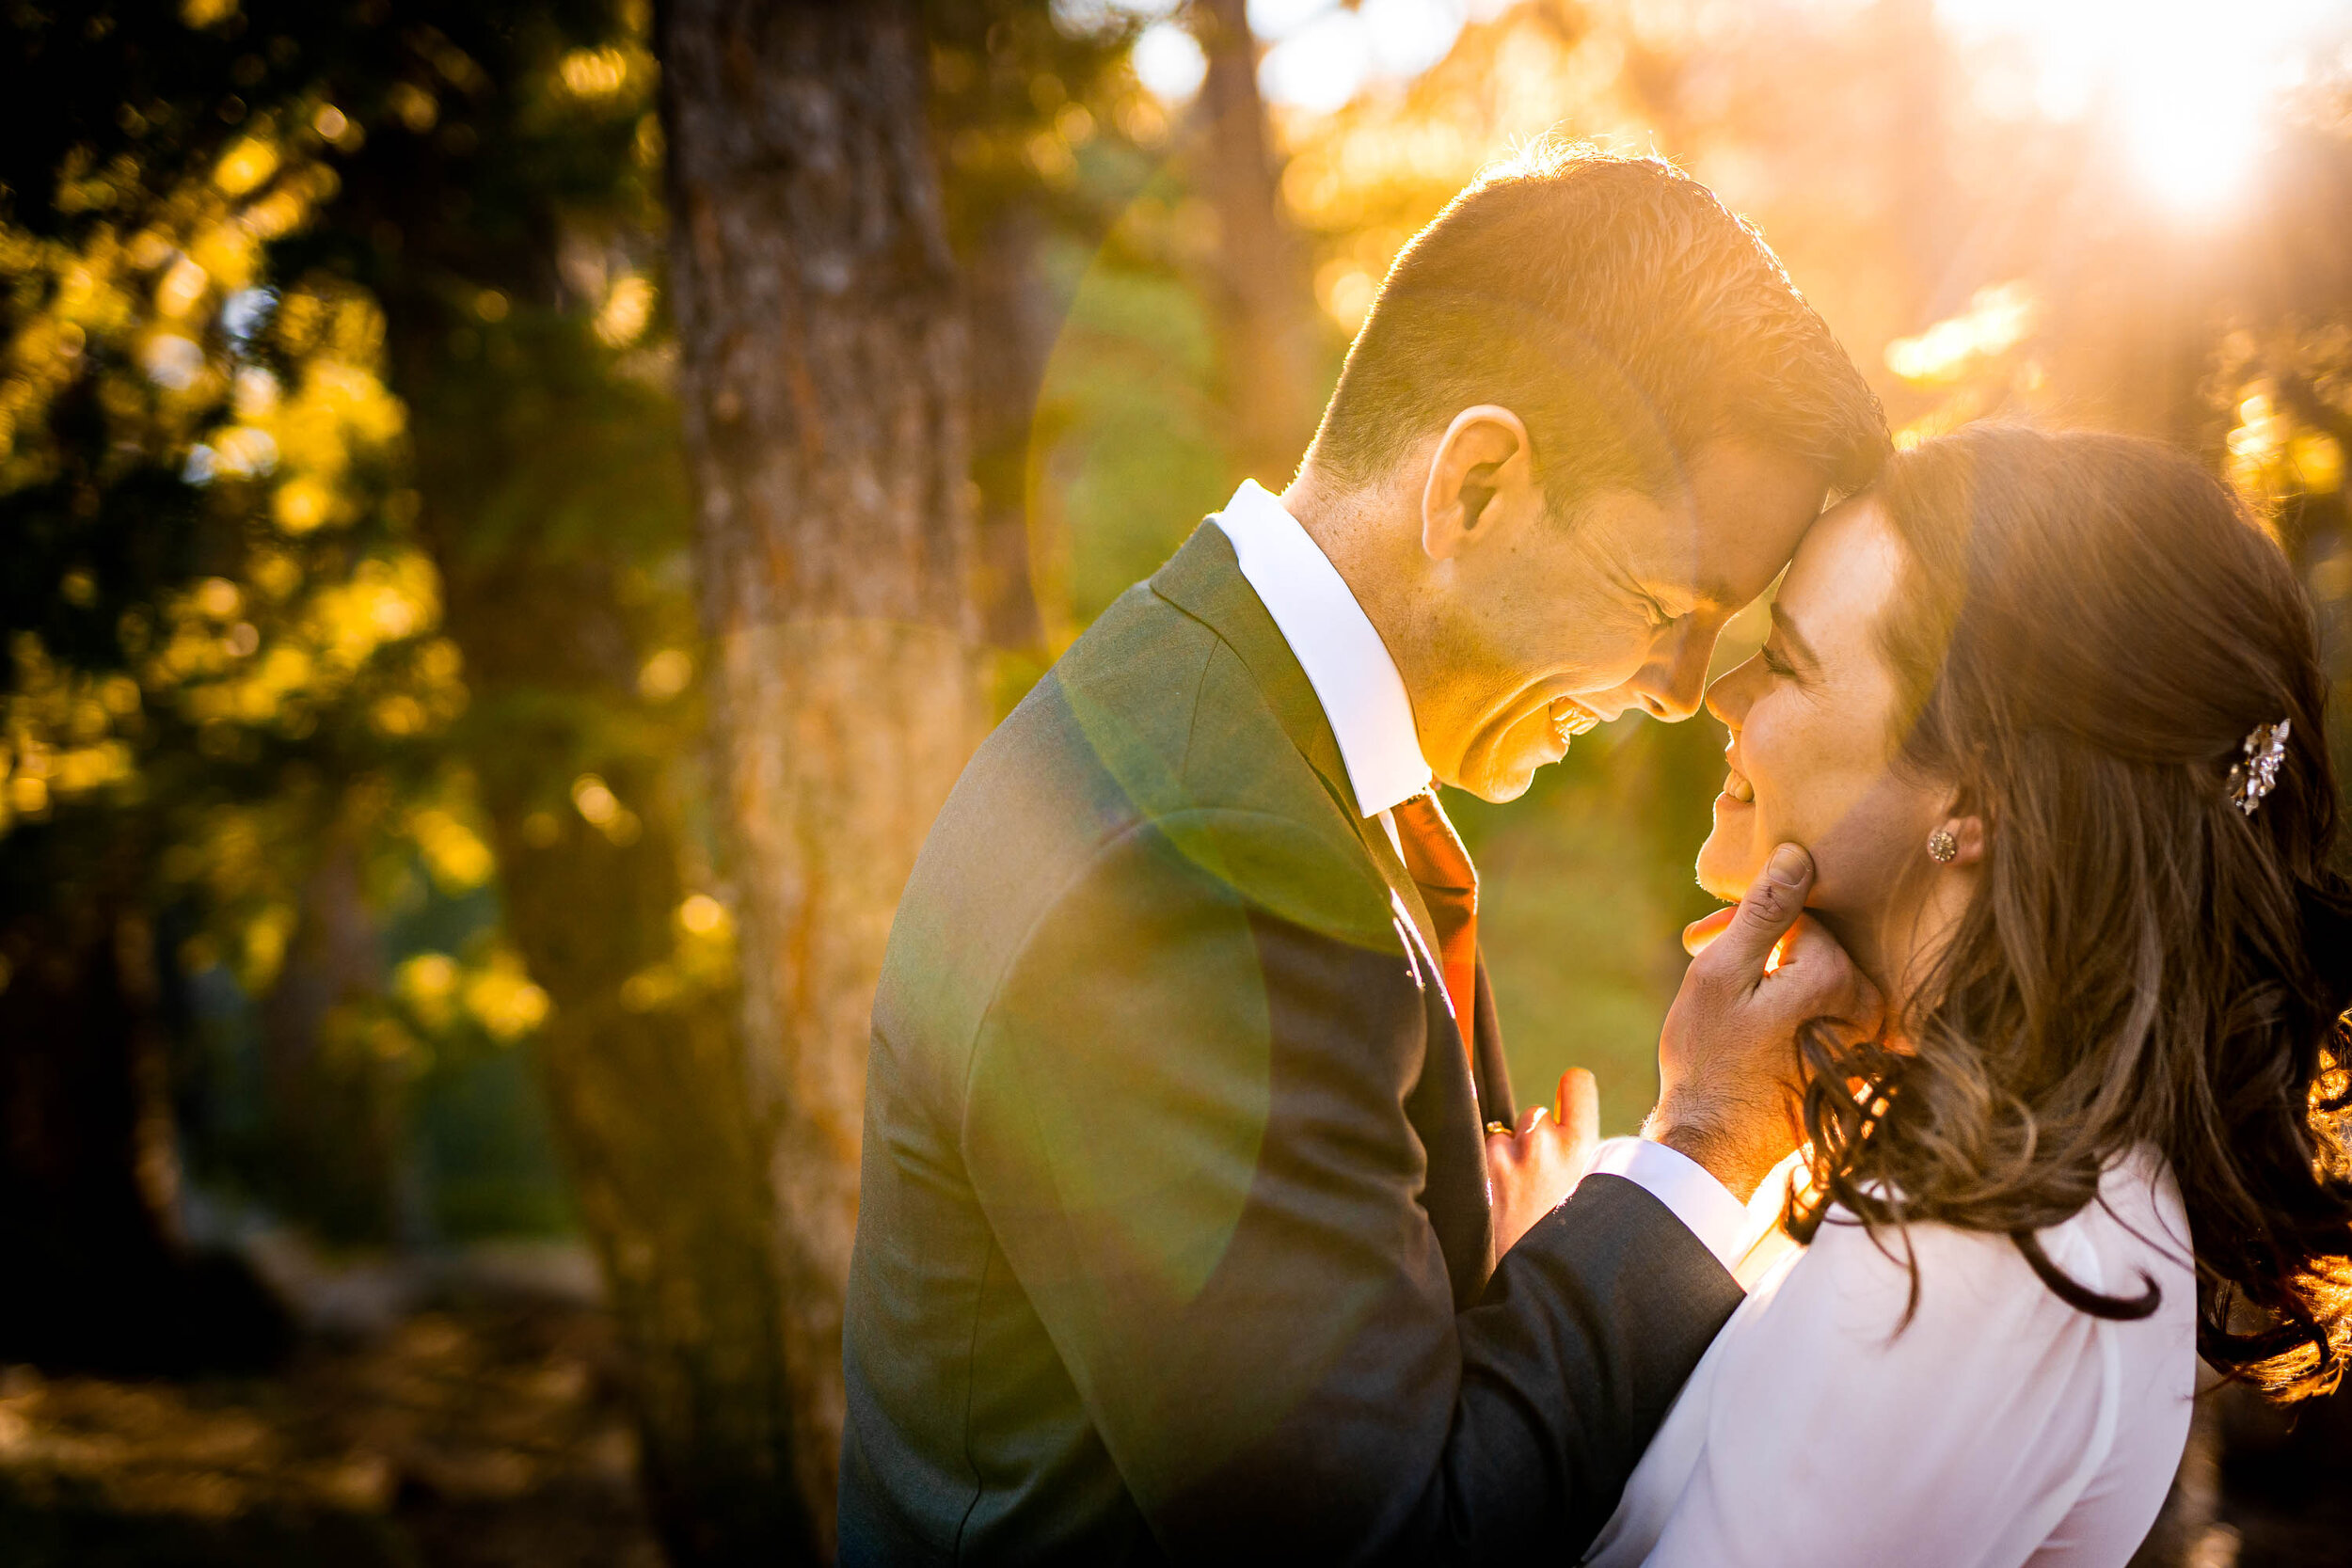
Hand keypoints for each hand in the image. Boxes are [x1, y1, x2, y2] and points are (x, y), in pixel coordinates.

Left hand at [1486, 1068, 1601, 1255]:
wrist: (1537, 1293)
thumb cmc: (1570, 1249)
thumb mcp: (1595, 1200)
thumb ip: (1582, 1160)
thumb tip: (1561, 1127)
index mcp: (1582, 1149)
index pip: (1577, 1083)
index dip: (1571, 1091)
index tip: (1566, 1102)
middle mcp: (1542, 1143)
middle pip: (1535, 1116)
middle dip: (1535, 1141)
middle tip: (1539, 1187)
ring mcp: (1503, 1156)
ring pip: (1503, 1139)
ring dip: (1506, 1162)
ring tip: (1515, 1207)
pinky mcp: (1473, 1173)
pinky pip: (1480, 1160)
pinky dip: (1485, 1179)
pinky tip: (1495, 1211)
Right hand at [1648, 843, 1879, 1201]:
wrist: (1716, 1149)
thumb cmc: (1710, 1061)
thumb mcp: (1720, 974)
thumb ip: (1764, 911)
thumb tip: (1798, 854)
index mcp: (1837, 976)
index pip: (1798, 914)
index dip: (1745, 925)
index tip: (1703, 945)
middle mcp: (1867, 1005)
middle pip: (1814, 945)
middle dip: (1761, 951)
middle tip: (1707, 968)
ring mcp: (1868, 1039)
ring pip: (1820, 978)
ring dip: (1774, 981)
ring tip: (1730, 1008)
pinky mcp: (1860, 1065)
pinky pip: (1829, 1013)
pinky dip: (1793, 1012)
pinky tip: (1755, 1035)